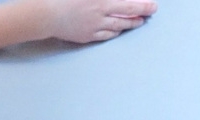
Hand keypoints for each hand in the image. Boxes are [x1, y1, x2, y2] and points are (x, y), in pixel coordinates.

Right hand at [0, 0, 155, 52]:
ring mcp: (94, 27)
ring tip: (138, 21)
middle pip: (127, 16)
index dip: (143, 5)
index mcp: (102, 1)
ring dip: (130, 24)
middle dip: (141, 14)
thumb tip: (115, 0)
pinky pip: (106, 35)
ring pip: (118, 27)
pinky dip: (115, 32)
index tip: (153, 5)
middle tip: (150, 13)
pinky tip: (119, 29)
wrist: (47, 15)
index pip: (129, 4)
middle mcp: (101, 15)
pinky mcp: (87, 36)